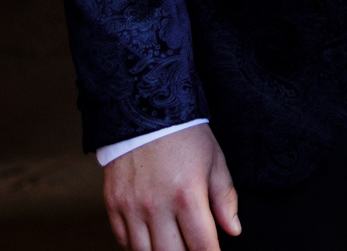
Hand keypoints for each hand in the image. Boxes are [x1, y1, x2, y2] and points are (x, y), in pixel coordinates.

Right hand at [102, 124, 238, 250]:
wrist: (144, 110)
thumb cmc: (185, 135)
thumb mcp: (215, 161)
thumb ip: (225, 199)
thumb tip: (233, 230)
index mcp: (187, 195)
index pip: (202, 244)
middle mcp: (156, 206)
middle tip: (194, 249)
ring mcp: (131, 208)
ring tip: (174, 244)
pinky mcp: (113, 205)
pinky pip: (123, 240)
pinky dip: (138, 245)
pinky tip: (151, 239)